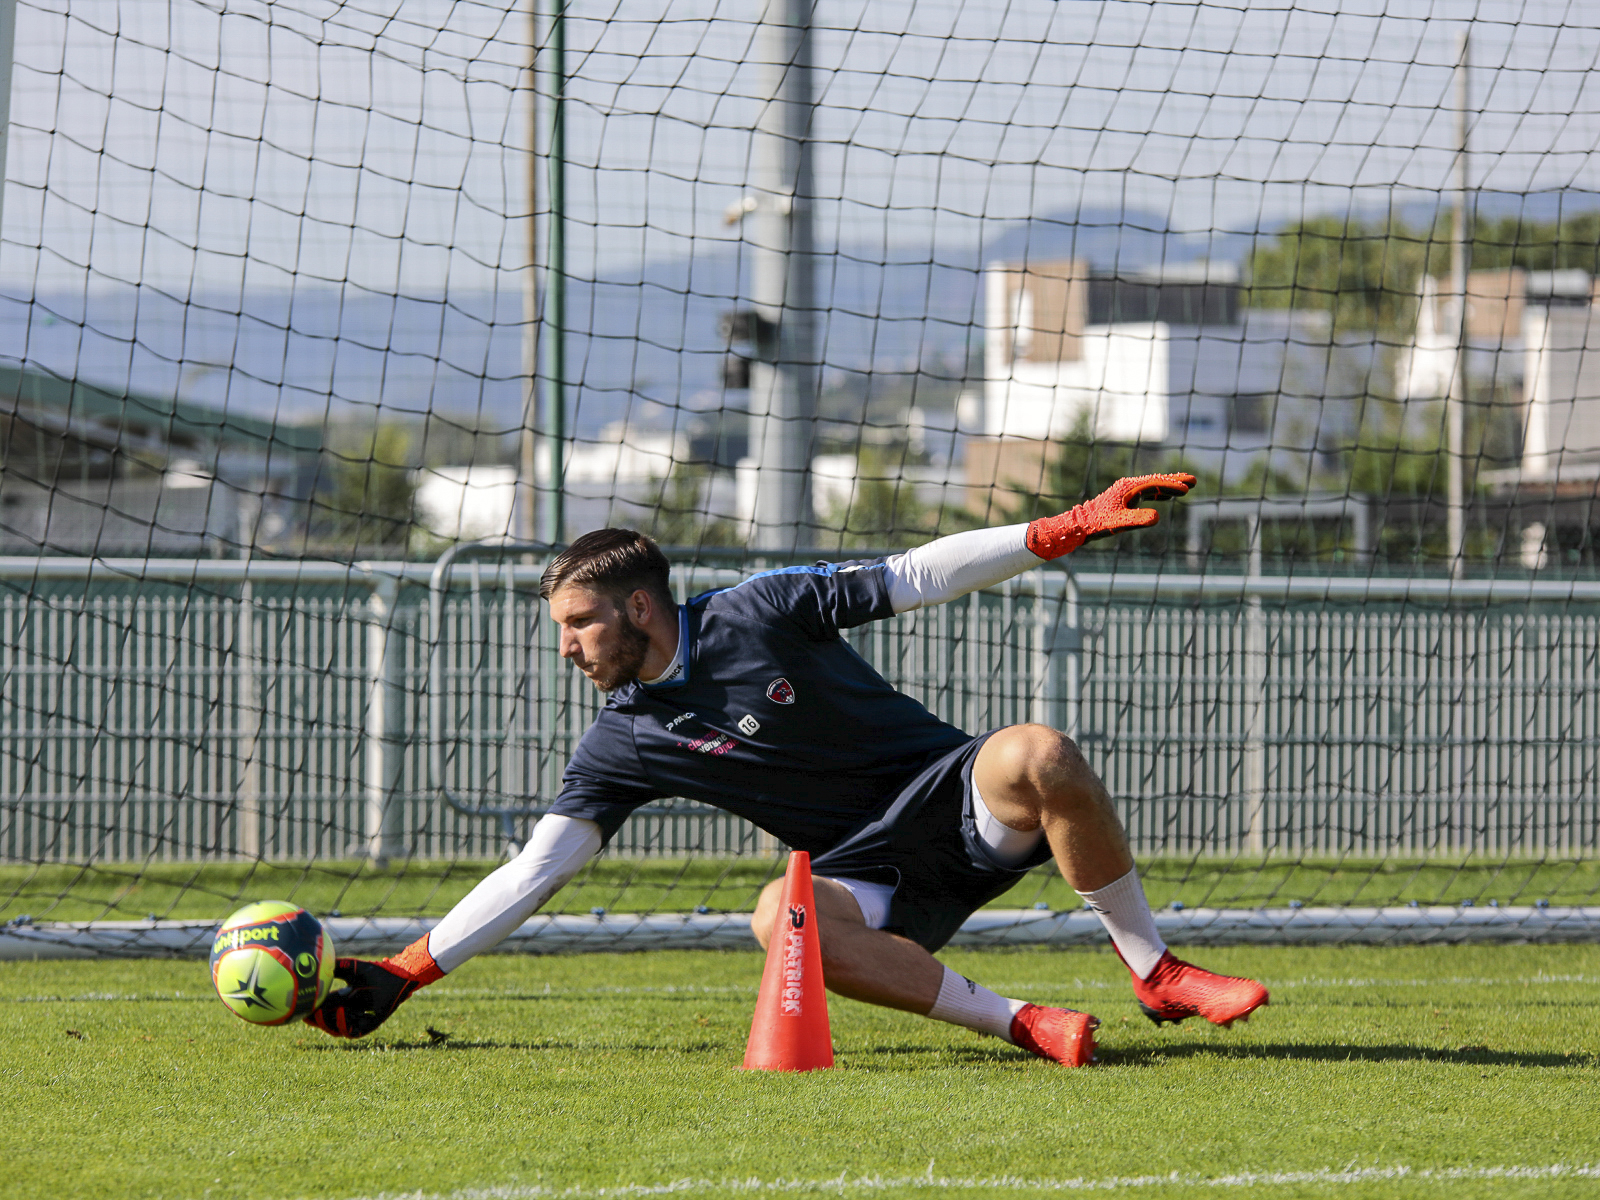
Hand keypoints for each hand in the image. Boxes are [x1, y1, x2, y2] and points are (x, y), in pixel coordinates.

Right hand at [305, 940, 443, 1037]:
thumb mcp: (350, 968)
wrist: (397, 977)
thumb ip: (334, 967)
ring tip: (321, 1011)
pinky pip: (351, 1031)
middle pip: (323, 1023)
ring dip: (326, 1021)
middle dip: (314, 1020)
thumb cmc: (375, 971)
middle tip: (305, 1013)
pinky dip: (343, 1023)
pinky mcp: (367, 1026)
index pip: (319, 1010)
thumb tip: (313, 961)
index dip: (308, 1011)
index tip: (297, 1007)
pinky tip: (340, 1011)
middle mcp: (346, 1013)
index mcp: (340, 1001)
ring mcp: (356, 1021)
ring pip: (334, 1029)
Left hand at [1025, 473, 1196, 559]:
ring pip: (1151, 485)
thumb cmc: (1098, 524)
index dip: (1172, 485)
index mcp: (1128, 488)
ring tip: (1185, 487)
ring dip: (1168, 486)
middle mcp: (1128, 486)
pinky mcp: (1124, 497)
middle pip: (1156, 480)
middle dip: (1174, 481)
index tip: (1187, 488)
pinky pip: (1145, 492)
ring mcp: (1126, 491)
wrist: (1081, 524)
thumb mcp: (1119, 523)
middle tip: (1194, 480)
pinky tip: (1165, 496)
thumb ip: (1137, 519)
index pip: (1154, 484)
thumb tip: (1157, 517)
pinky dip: (1158, 492)